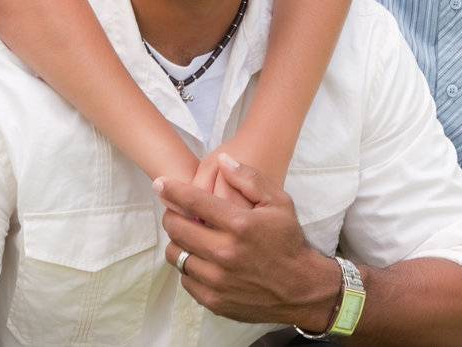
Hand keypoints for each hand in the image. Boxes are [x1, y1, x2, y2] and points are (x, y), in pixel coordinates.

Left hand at [157, 156, 337, 328]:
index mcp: (240, 225)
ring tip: (189, 237)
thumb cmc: (288, 241)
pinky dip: (188, 267)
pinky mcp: (214, 301)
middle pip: (177, 229)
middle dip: (172, 216)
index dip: (172, 190)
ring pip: (176, 255)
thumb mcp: (279, 202)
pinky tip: (201, 259)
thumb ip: (249, 178)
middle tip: (177, 212)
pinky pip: (185, 279)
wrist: (302, 289)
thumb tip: (222, 161)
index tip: (160, 184)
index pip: (194, 202)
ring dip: (178, 242)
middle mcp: (225, 253)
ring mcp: (218, 280)